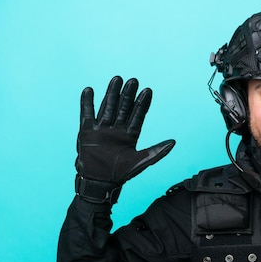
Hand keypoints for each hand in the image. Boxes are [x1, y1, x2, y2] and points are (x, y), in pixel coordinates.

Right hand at [75, 76, 174, 203]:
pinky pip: (87, 114)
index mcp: (130, 135)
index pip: (137, 115)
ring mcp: (101, 129)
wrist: (99, 182)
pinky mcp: (86, 131)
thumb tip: (174, 142)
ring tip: (116, 79)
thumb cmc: (121, 174)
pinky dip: (87, 103)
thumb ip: (157, 151)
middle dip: (128, 95)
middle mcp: (116, 130)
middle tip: (133, 80)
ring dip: (111, 94)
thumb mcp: (142, 162)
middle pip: (123, 108)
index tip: (148, 90)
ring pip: (108, 107)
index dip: (142, 103)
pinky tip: (89, 90)